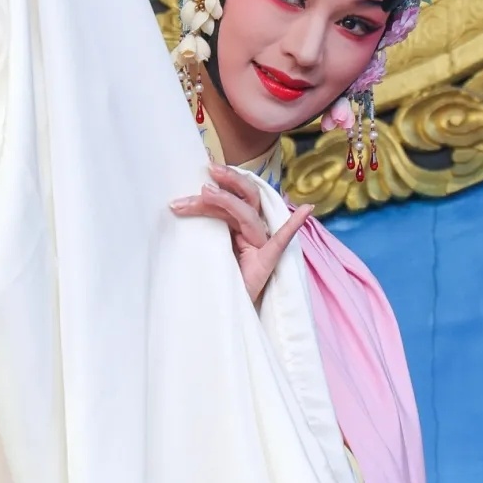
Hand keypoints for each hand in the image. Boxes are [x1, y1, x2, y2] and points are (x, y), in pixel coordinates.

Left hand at [171, 164, 313, 305]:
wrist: (226, 308)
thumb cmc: (217, 276)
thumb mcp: (204, 249)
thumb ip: (200, 229)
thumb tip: (176, 207)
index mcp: (238, 227)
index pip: (228, 202)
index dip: (214, 190)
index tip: (200, 175)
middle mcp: (252, 230)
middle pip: (244, 198)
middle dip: (227, 183)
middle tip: (208, 174)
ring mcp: (261, 244)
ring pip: (248, 213)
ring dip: (227, 199)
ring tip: (206, 191)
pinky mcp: (268, 261)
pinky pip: (282, 240)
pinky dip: (293, 224)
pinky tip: (305, 210)